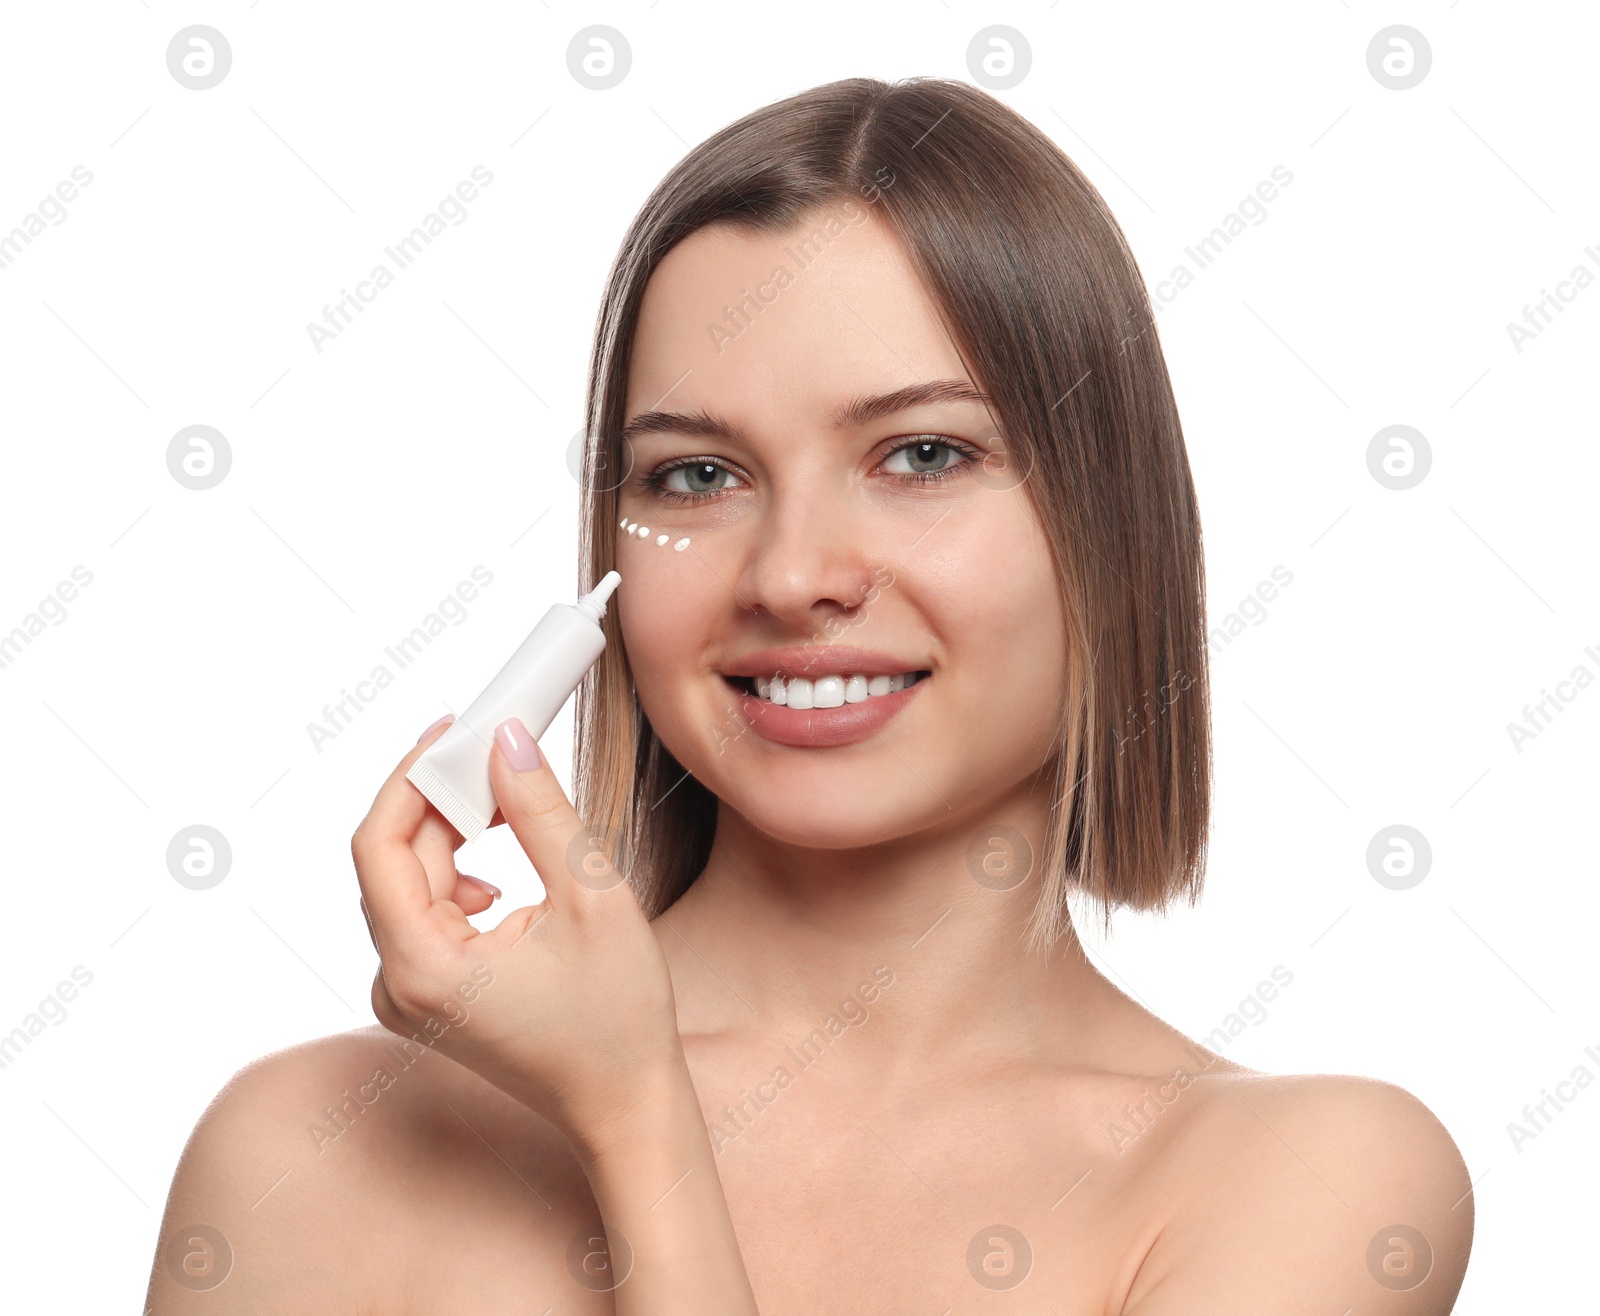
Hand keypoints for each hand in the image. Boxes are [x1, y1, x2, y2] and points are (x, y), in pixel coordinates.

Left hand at [351, 715, 685, 1154]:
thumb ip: (541, 812)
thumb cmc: (618, 1020)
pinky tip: (504, 874)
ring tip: (509, 808)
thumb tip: (505, 740)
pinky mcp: (427, 994)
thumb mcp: (591, 898)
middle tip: (496, 750)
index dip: (410, 777)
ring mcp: (407, 994)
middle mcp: (397, 985)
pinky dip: (460, 873)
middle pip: (396, 859)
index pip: (379, 846)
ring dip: (455, 835)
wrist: (626, 1103)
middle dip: (442, 799)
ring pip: (412, 881)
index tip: (453, 730)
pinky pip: (425, 911)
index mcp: (423, 969)